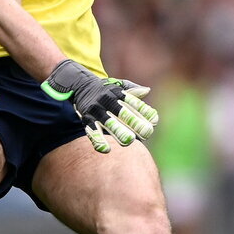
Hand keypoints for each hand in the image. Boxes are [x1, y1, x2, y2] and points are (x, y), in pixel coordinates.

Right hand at [41, 59, 158, 153]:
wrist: (79, 84)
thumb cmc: (105, 88)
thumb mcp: (118, 84)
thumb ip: (133, 89)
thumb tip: (147, 91)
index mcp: (118, 93)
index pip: (133, 103)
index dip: (144, 111)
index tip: (154, 120)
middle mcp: (107, 101)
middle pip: (122, 113)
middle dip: (134, 122)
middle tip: (146, 132)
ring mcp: (96, 110)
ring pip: (108, 123)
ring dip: (118, 132)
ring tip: (129, 141)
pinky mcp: (86, 119)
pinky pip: (92, 130)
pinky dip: (98, 140)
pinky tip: (106, 150)